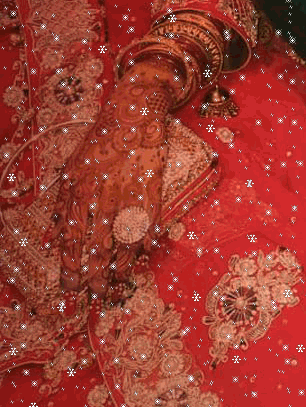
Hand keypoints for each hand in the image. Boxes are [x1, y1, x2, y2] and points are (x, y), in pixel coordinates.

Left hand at [52, 60, 180, 297]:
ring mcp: (128, 194)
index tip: (70, 289)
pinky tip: (141, 259)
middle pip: (95, 248)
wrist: (135, 110)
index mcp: (78, 192)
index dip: (70, 269)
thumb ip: (62, 206)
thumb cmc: (102, 139)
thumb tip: (53, 240)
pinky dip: (145, 245)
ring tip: (116, 286)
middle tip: (95, 296)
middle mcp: (101, 197)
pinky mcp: (152, 189)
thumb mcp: (72, 169)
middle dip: (94, 277)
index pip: (71, 241)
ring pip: (122, 242)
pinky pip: (147, 225)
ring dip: (119, 268)